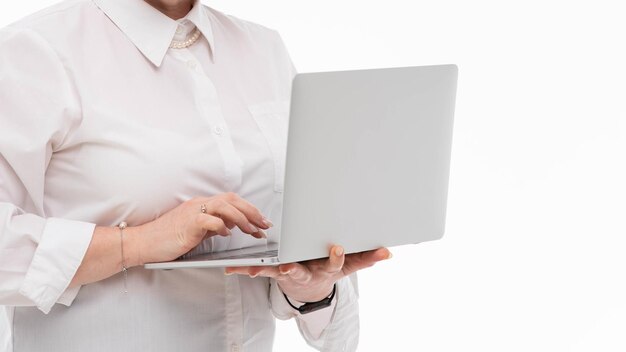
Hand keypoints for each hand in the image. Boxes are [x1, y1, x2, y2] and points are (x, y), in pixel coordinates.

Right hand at [135, 193, 270, 264]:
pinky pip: (209, 220)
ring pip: (224, 206)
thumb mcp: (196, 230)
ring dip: (242, 218)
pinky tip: (227, 234)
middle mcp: (199, 204)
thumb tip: (231, 225)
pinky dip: (221, 226)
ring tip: (252, 230)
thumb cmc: (168, 238)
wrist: (144, 242)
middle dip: (252, 211)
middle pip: (232, 200)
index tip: (262, 221)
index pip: (231, 201)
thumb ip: (213, 225)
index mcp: (202, 204)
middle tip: (265, 224)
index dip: (249, 209)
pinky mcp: (187, 223)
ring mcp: (193, 211)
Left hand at [225, 245, 391, 301]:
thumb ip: (367, 258)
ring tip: (254, 270)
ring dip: (265, 271)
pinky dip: (246, 269)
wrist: (311, 288)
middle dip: (295, 270)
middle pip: (302, 271)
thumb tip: (388, 252)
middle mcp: (308, 273)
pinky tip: (231, 268)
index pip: (334, 263)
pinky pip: (260, 269)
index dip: (335, 256)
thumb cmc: (329, 269)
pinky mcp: (275, 271)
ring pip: (276, 272)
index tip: (337, 248)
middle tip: (288, 267)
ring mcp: (290, 273)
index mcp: (327, 269)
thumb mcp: (349, 266)